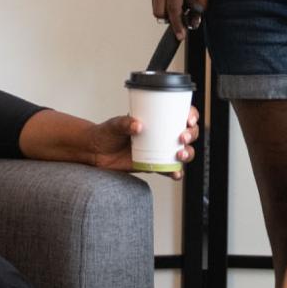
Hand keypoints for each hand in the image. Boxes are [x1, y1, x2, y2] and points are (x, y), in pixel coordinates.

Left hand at [83, 108, 200, 180]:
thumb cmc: (106, 133)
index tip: (189, 119)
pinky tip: (176, 174)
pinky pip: (170, 169)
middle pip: (187, 133)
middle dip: (191, 134)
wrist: (95, 152)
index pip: (179, 113)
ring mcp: (160, 150)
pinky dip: (176, 172)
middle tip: (182, 137)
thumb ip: (125, 124)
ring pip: (183, 151)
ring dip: (188, 153)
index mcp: (156, 119)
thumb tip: (138, 125)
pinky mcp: (155, 165)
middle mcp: (162, 134)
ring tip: (179, 155)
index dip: (191, 115)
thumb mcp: (114, 125)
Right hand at [146, 0, 207, 40]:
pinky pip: (153, 0)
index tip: (180, 35)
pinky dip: (162, 2)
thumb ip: (200, 6)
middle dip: (169, 17)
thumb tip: (193, 23)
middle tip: (180, 13)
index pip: (173, 9)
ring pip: (155, 8)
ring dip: (165, 9)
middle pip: (159, 12)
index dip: (177, 24)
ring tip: (176, 0)